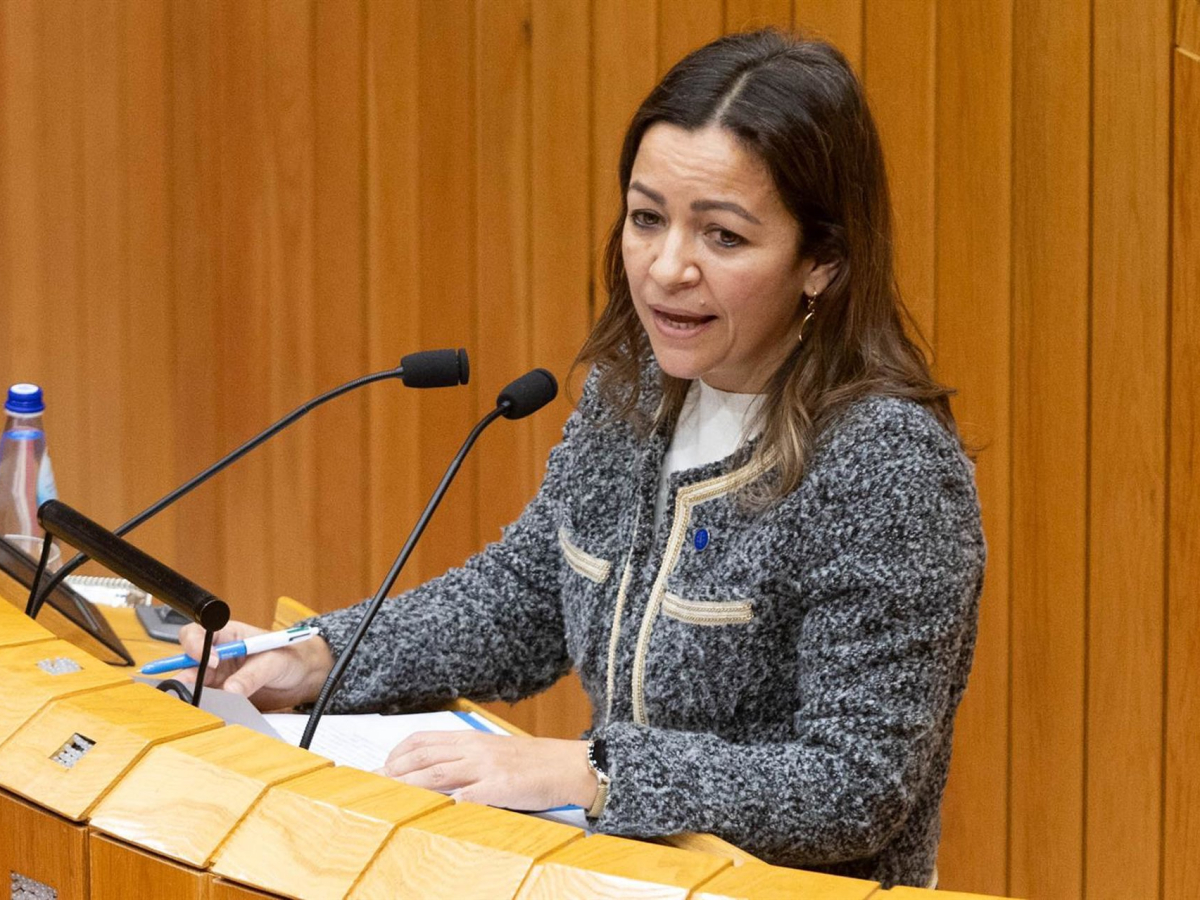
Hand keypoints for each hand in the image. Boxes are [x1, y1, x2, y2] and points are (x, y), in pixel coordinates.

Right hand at [174, 619, 334, 711]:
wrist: (306, 677)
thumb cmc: (292, 657)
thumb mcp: (274, 661)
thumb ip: (252, 675)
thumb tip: (230, 691)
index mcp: (228, 636)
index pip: (197, 635)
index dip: (196, 646)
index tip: (212, 662)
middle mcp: (218, 657)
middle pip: (189, 666)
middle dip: (186, 680)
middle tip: (192, 695)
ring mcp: (220, 679)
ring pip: (196, 689)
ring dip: (197, 699)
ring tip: (205, 709)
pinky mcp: (226, 698)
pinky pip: (211, 705)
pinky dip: (210, 712)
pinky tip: (217, 717)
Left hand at [378, 731, 598, 811]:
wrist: (569, 765)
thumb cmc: (535, 763)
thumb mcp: (496, 754)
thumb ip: (468, 761)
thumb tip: (438, 774)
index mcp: (471, 740)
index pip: (423, 740)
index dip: (396, 753)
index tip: (378, 766)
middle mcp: (474, 750)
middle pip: (422, 757)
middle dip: (391, 771)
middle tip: (370, 784)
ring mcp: (485, 768)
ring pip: (435, 774)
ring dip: (406, 786)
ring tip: (384, 797)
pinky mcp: (498, 788)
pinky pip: (464, 797)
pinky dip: (442, 804)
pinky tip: (426, 812)